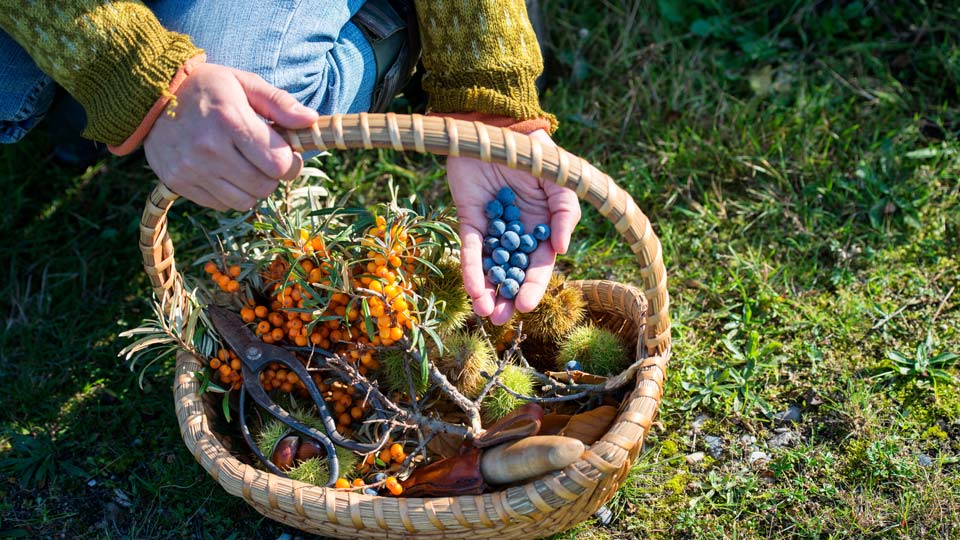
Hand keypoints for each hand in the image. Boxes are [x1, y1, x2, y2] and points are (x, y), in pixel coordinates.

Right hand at [144, 63, 318, 210]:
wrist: (149, 96)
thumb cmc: (207, 87)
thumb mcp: (244, 83)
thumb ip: (280, 103)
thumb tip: (311, 120)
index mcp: (230, 120)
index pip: (279, 163)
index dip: (291, 162)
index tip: (286, 153)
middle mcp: (209, 148)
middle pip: (264, 186)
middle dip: (272, 176)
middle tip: (264, 159)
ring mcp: (191, 169)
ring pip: (244, 202)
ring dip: (252, 188)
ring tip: (244, 166)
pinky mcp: (177, 183)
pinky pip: (221, 205)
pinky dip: (229, 194)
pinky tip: (223, 171)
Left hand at [447, 129, 580, 325]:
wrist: (497, 125)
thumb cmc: (533, 152)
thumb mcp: (559, 181)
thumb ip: (566, 212)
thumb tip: (560, 249)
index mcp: (542, 228)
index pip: (538, 265)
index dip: (533, 287)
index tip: (525, 306)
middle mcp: (517, 234)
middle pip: (512, 273)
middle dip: (507, 297)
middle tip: (500, 319)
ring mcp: (492, 228)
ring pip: (490, 267)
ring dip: (487, 291)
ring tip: (484, 312)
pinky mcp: (469, 219)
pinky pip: (470, 249)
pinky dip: (471, 269)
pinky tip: (471, 288)